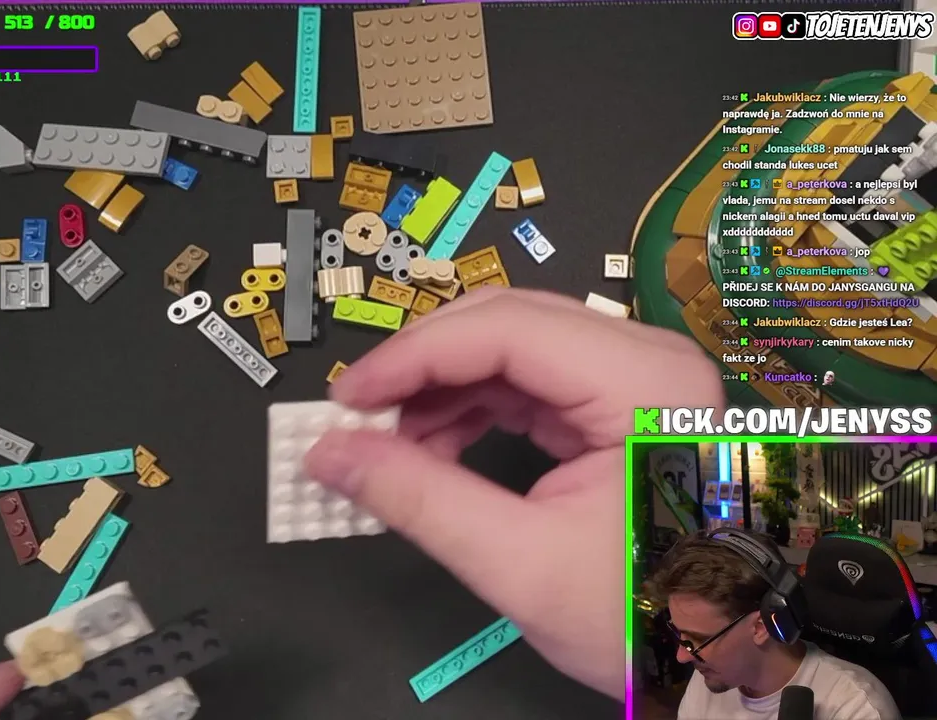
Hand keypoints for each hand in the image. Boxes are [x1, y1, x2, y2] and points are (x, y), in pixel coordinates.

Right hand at [304, 287, 724, 699]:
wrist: (723, 658)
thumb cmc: (644, 615)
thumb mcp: (520, 563)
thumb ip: (418, 499)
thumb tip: (327, 455)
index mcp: (642, 384)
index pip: (505, 329)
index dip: (412, 356)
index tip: (347, 399)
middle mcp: (645, 359)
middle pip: (506, 323)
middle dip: (422, 367)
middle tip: (359, 416)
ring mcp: (635, 377)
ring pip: (511, 348)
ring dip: (442, 389)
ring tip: (394, 447)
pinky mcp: (618, 403)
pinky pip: (529, 381)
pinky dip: (472, 408)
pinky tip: (435, 448)